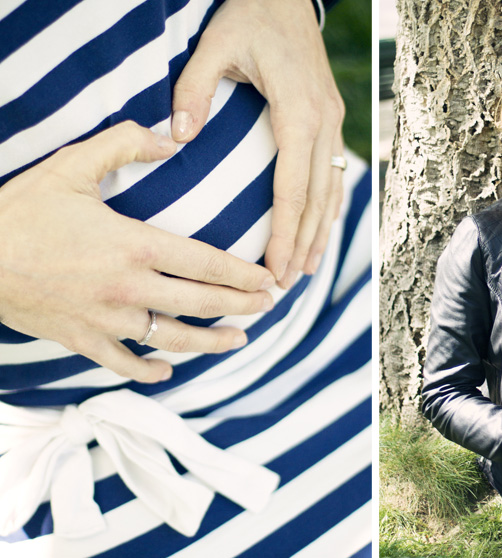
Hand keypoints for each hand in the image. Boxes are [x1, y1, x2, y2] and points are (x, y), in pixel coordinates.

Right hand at [0, 122, 274, 383]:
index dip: (242, 275)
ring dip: (210, 342)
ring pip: (172, 339)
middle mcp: (128, 288)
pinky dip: (148, 371)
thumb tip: (173, 139)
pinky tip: (168, 370)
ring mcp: (106, 320)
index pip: (205, 263)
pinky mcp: (81, 340)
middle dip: (241, 307)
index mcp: (134, 245)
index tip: (268, 281)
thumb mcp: (71, 164)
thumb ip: (124, 145)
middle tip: (269, 307)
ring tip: (238, 340)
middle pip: (200, 303)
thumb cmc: (20, 209)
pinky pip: (123, 364)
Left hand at [171, 0, 344, 288]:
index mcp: (299, 112)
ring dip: (320, 232)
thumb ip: (195, 91)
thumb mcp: (215, 45)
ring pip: (331, 190)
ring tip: (308, 271)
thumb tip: (179, 139)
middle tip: (287, 285)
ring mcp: (334, 121)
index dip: (285, 233)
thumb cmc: (251, 15)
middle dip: (303, 245)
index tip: (274, 269)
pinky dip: (328, 207)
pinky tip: (322, 230)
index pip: (293, 188)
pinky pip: (334, 173)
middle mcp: (324, 122)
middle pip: (317, 198)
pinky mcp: (332, 119)